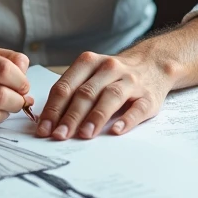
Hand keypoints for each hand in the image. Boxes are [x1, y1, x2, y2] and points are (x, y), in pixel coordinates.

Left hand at [36, 51, 174, 139]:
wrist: (153, 64)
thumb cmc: (113, 75)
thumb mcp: (91, 74)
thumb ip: (72, 92)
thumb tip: (48, 121)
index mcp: (89, 62)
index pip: (66, 86)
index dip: (53, 108)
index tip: (44, 129)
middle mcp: (109, 68)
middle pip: (86, 93)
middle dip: (70, 116)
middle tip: (59, 135)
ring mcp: (130, 81)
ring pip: (110, 97)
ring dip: (95, 117)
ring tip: (84, 135)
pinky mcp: (149, 96)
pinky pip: (137, 108)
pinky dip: (127, 120)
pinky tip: (116, 131)